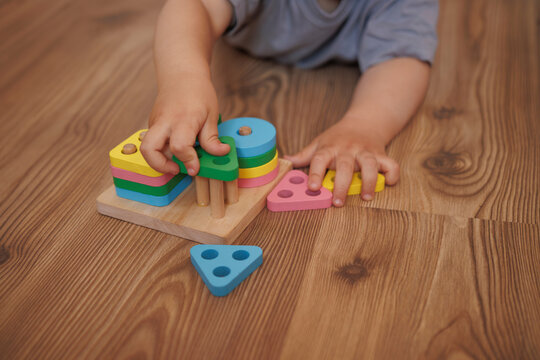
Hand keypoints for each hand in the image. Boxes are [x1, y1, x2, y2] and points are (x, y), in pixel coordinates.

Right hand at [140, 73, 228, 174]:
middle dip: (160, 166)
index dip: (188, 161)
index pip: (180, 146)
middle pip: (149, 149)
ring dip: (157, 160)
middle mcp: (164, 122)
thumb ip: (212, 138)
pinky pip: (151, 142)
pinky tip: (175, 149)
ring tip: (175, 162)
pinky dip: (160, 151)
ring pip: (146, 147)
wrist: (181, 74)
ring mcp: (155, 123)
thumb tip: (221, 153)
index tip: (195, 168)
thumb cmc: (198, 92)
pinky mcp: (152, 124)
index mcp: (183, 119)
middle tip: (177, 169)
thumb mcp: (211, 114)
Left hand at [285, 117, 399, 206]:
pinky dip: (392, 174)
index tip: (312, 187)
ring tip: (366, 197)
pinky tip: (388, 183)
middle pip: (345, 166)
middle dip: (342, 184)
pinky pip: (391, 164)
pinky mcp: (381, 154)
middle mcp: (347, 150)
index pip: (319, 159)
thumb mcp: (319, 143)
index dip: (315, 173)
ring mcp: (365, 152)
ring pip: (370, 165)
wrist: (364, 121)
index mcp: (329, 148)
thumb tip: (285, 162)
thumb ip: (304, 155)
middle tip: (338, 202)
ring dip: (369, 182)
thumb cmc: (338, 137)